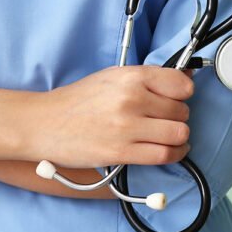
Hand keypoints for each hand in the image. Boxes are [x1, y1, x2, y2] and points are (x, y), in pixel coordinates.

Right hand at [20, 66, 192, 167]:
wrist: (44, 123)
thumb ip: (150, 78)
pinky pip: (165, 155)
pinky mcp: (122, 151)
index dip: (183, 94)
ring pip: (179, 133)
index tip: (177, 99)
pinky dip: (175, 154)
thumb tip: (187, 77)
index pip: (182, 85)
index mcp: (132, 76)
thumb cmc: (79, 100)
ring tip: (169, 136)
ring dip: (178, 137)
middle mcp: (132, 99)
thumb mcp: (114, 77)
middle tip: (164, 120)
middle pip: (182, 111)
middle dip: (178, 117)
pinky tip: (171, 150)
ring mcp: (127, 126)